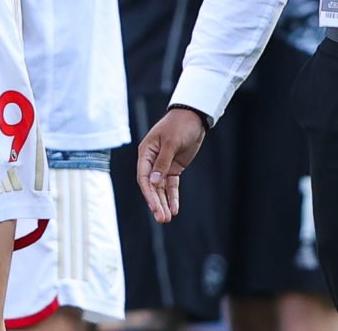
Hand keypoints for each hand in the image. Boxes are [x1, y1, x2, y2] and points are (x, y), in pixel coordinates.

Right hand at [137, 107, 207, 223]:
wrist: (193, 117)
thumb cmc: (179, 125)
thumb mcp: (171, 143)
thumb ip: (162, 163)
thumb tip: (153, 182)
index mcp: (146, 152)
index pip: (143, 177)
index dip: (148, 194)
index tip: (154, 207)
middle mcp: (152, 161)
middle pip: (152, 186)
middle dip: (156, 203)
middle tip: (162, 219)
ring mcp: (163, 165)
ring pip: (161, 188)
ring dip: (163, 203)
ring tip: (167, 219)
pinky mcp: (174, 167)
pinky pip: (172, 185)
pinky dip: (173, 197)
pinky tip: (174, 209)